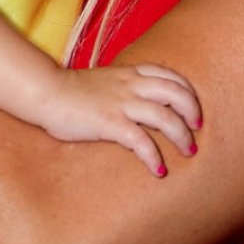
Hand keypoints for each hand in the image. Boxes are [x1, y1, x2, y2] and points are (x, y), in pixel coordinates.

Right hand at [41, 64, 202, 176]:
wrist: (46, 93)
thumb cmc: (70, 91)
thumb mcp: (102, 81)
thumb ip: (121, 87)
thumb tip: (136, 102)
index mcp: (128, 73)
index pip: (167, 74)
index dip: (187, 90)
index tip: (193, 107)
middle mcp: (129, 85)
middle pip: (175, 92)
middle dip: (192, 110)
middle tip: (197, 129)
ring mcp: (120, 103)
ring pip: (164, 116)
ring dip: (181, 135)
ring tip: (188, 151)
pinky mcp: (109, 123)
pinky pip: (140, 141)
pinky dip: (154, 157)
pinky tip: (158, 170)